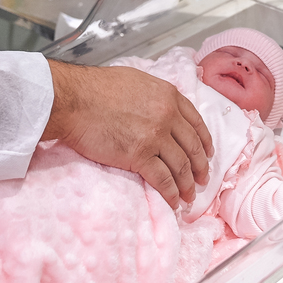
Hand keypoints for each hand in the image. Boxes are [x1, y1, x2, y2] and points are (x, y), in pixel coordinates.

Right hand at [43, 60, 214, 207]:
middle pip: (193, 147)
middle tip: (202, 179)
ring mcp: (155, 136)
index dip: (204, 142)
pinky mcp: (140, 155)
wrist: (74, 100)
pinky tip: (173, 201)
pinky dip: (171, 193)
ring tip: (189, 196)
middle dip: (200, 167)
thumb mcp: (136, 81)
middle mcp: (167, 116)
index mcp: (168, 96)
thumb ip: (154, 95)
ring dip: (187, 184)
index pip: (196, 123)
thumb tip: (159, 107)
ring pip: (181, 166)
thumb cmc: (95, 88)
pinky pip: (163, 179)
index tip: (207, 153)